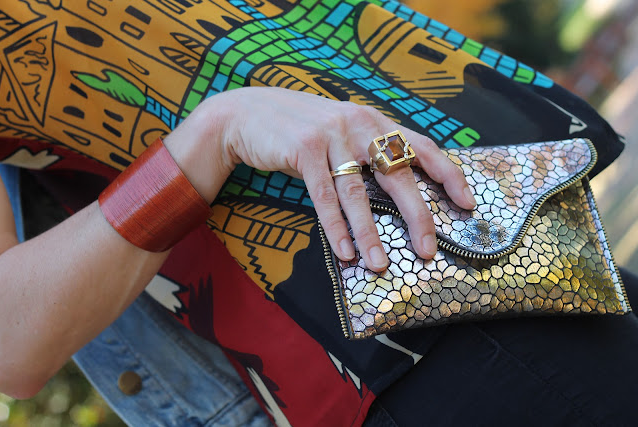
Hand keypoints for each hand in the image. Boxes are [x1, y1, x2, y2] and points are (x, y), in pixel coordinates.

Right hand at [170, 87, 475, 271]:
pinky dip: (336, 227)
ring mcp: (330, 136)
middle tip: (428, 249)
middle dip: (416, 215)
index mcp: (375, 121)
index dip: (448, 175)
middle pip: (398, 174)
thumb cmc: (303, 129)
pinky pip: (324, 197)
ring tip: (380, 265)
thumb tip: (402, 190)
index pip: (423, 146)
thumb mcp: (342, 130)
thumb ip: (370, 150)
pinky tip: (345, 251)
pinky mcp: (302, 150)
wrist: (249, 114)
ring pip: (358, 193)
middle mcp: (358, 124)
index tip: (467, 204)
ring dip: (370, 233)